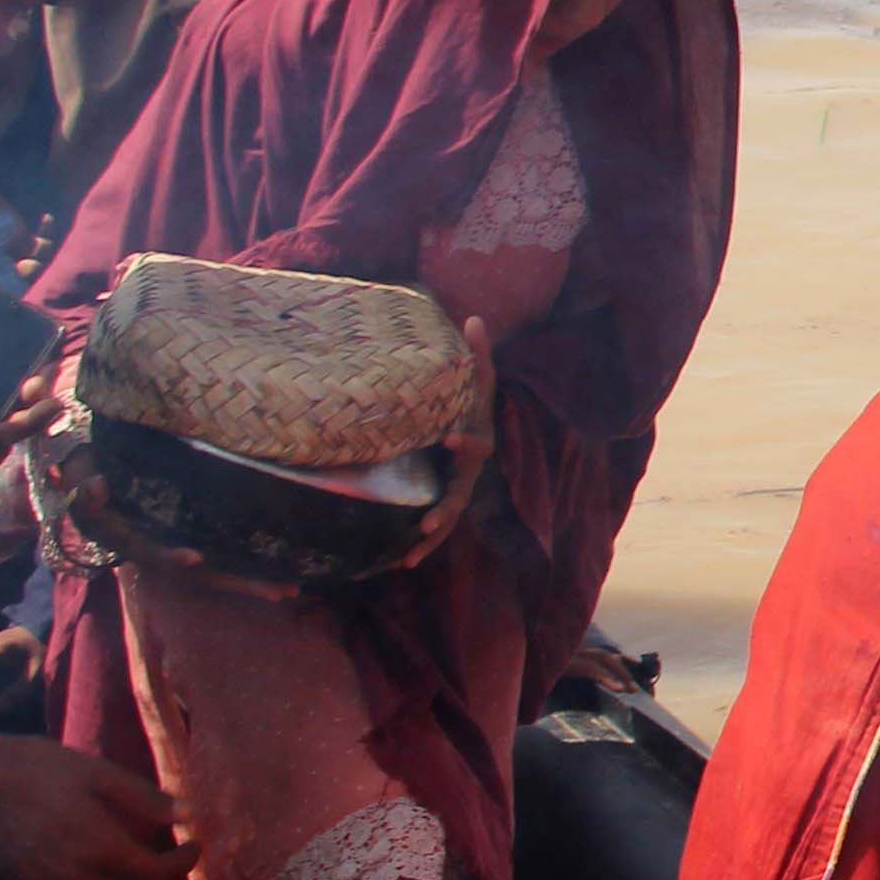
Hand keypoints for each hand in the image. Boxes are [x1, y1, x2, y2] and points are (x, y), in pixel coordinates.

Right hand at [0, 712, 188, 879]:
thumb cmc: (40, 767)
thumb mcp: (99, 773)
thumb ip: (146, 799)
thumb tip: (189, 816)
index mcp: (98, 846)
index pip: (155, 874)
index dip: (183, 864)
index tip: (195, 846)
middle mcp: (75, 876)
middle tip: (168, 862)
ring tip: (136, 865)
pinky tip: (98, 868)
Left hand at [389, 322, 497, 574]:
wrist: (468, 421)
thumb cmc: (469, 396)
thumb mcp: (477, 375)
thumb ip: (477, 352)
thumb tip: (473, 317)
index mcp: (477, 438)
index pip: (478, 443)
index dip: (465, 443)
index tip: (446, 438)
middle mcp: (470, 469)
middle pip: (462, 491)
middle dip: (445, 506)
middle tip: (427, 518)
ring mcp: (457, 487)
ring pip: (449, 516)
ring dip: (432, 535)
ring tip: (411, 550)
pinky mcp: (442, 499)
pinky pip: (436, 526)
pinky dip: (422, 545)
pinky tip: (401, 562)